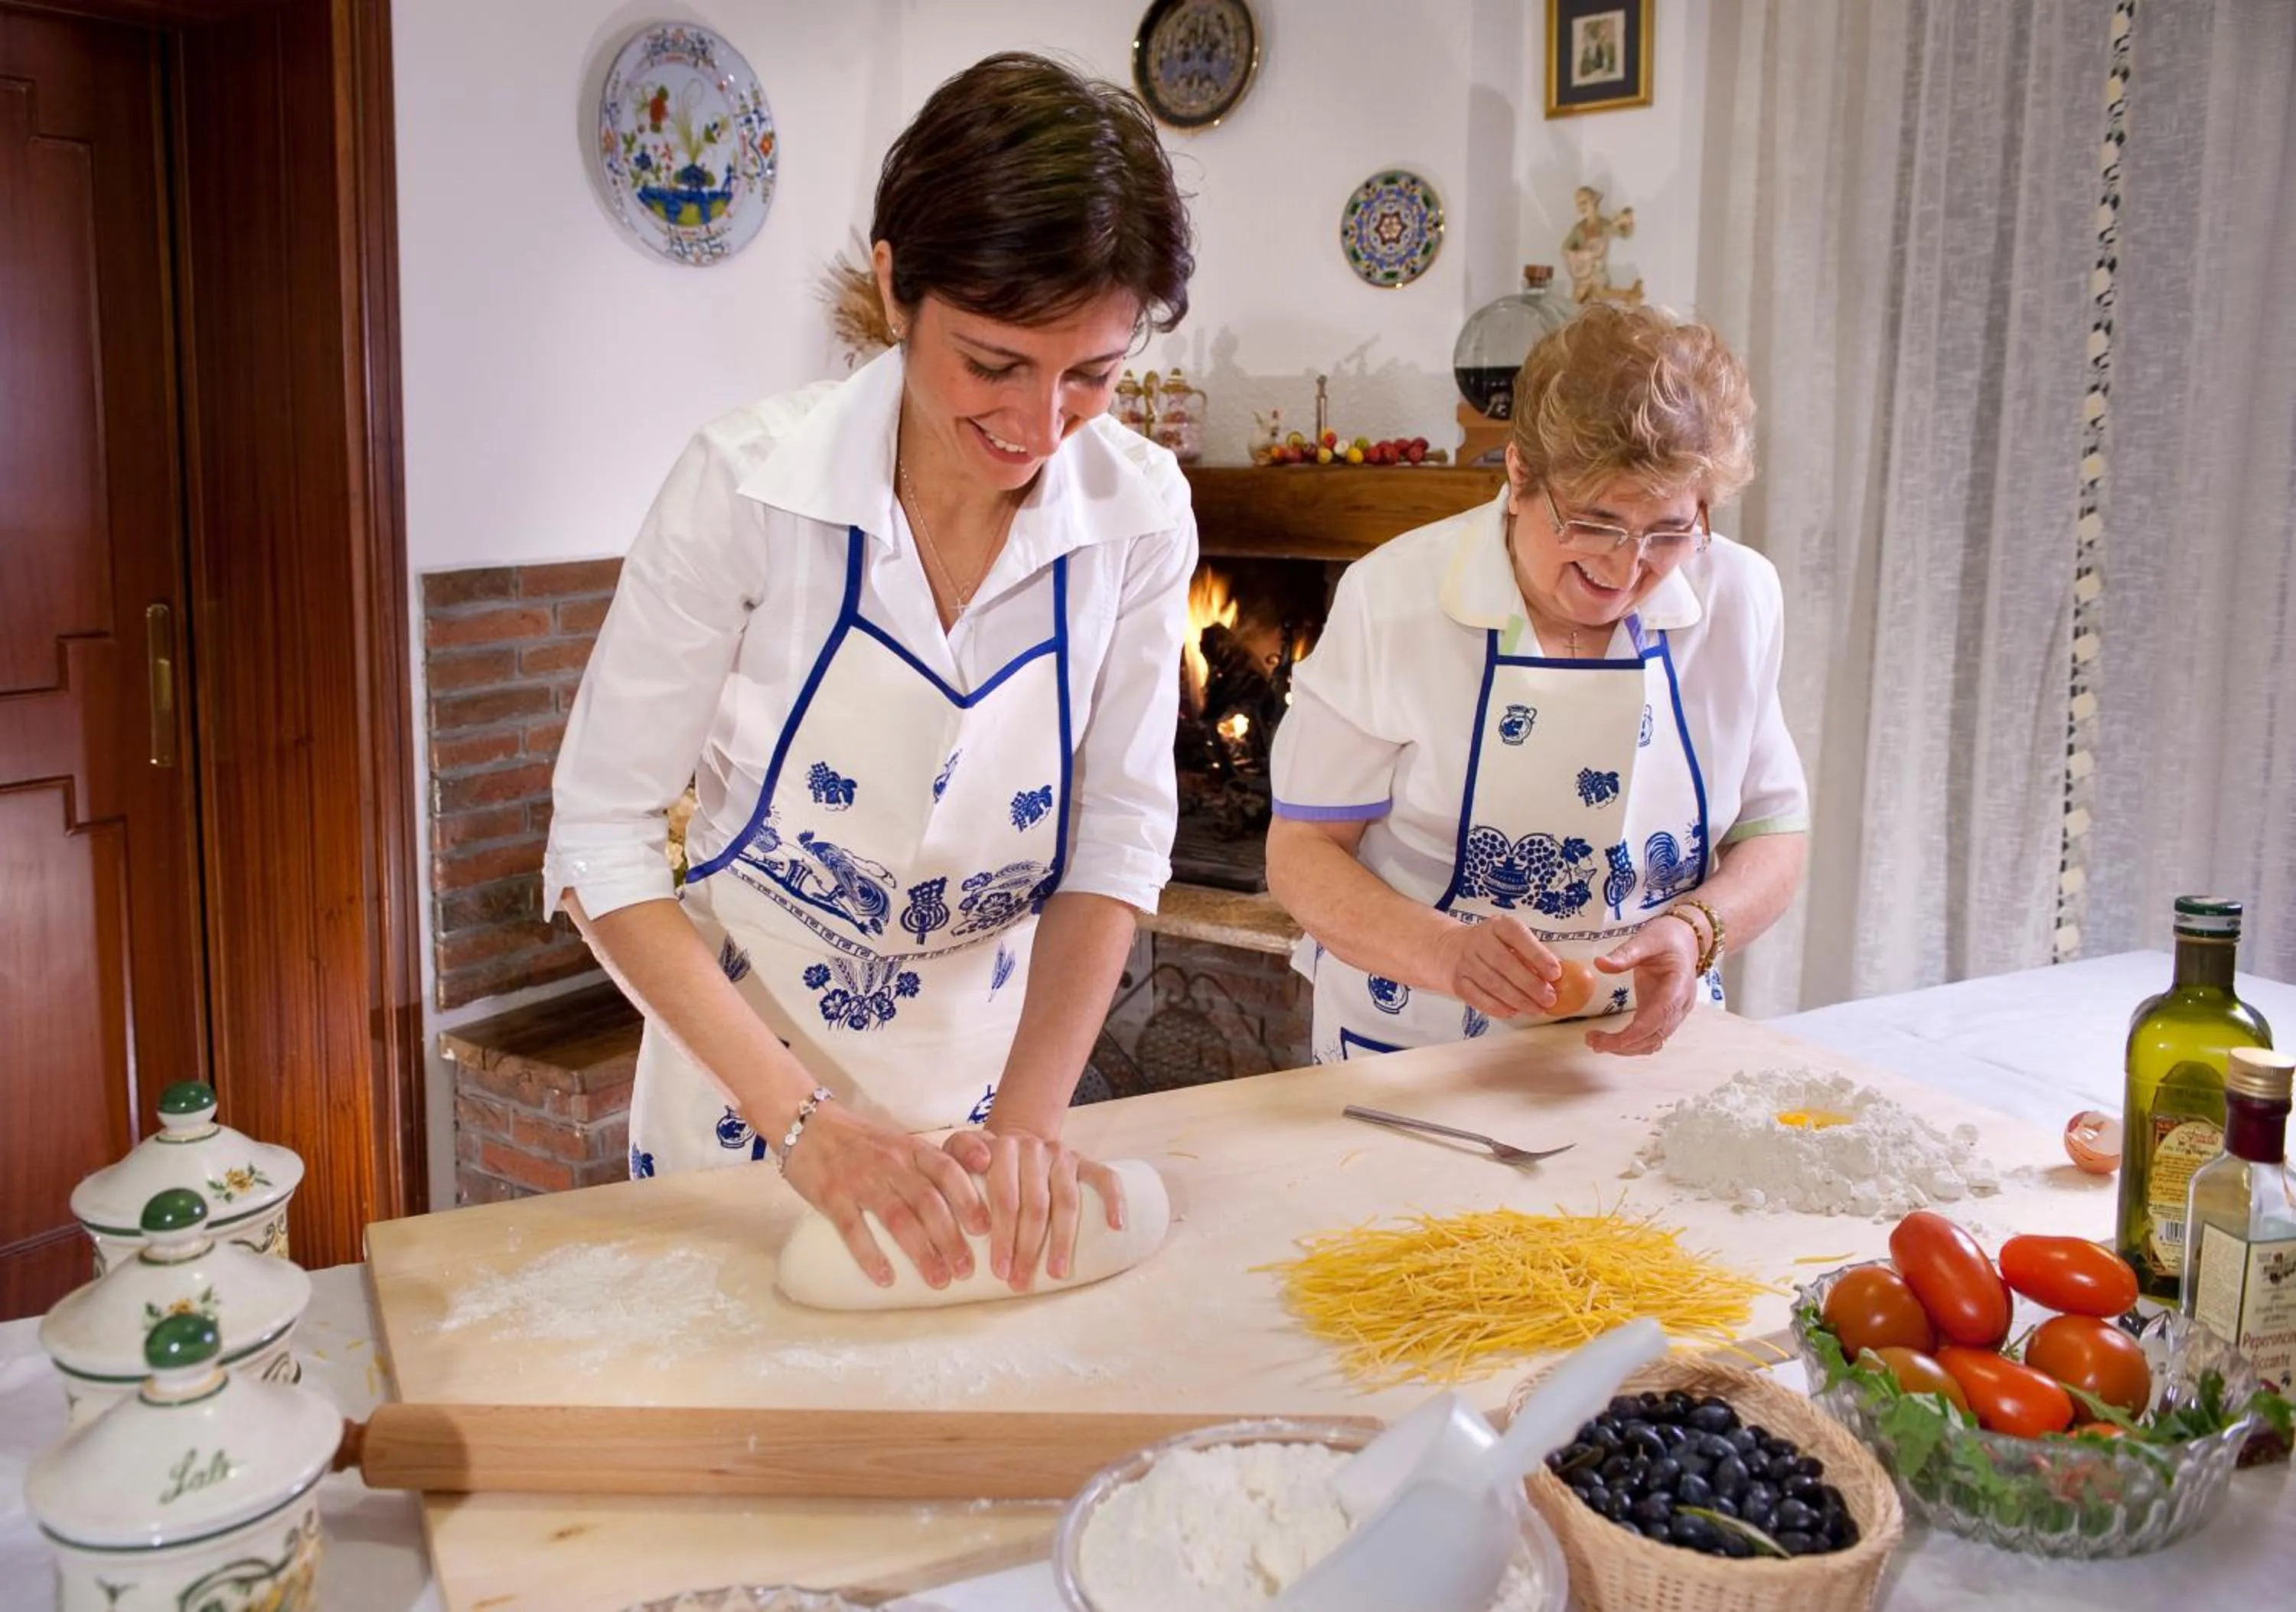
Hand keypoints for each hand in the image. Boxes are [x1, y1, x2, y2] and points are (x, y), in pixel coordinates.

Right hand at [779, 1102, 988, 1289]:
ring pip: (897, 1218)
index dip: (968, 1199)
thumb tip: (983, 1178)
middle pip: (928, 1202)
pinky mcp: (832, 1197)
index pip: (947, 1170)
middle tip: (966, 1270)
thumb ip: (935, 1163)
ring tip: (938, 1280)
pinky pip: (853, 1230)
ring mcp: (860, 1180)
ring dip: (921, 1252)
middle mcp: (890, 1163)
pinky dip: (870, 1256)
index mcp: (911, 1149)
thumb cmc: (863, 1142)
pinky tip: (885, 1279)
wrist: (807, 1125)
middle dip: (950, 1238)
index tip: (986, 1229)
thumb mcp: (902, 1143)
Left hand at [943, 1125, 1124, 1291]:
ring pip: (1067, 1201)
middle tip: (1021, 1282)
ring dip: (1063, 1240)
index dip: (1002, 1236)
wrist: (1017, 1138)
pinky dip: (1114, 1200)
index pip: (1005, 1197)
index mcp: (1004, 1148)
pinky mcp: (1084, 1161)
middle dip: (1028, 1248)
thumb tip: (978, 1165)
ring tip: (1057, 1273)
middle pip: (1035, 1205)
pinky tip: (1116, 1226)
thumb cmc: (983, 1159)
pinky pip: (1105, 1178)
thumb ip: (958, 1156)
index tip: (998, 1271)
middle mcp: (1035, 1149)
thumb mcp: (958, 1153)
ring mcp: (1063, 1155)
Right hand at [1435, 915, 1560, 1017]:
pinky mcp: (1457, 982)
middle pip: (1505, 963)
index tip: (1556, 973)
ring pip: (1493, 983)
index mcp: (1497, 926)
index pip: (1518, 936)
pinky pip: (1478, 997)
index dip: (1538, 955)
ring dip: (1518, 999)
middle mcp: (1479, 941)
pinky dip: (1497, 1007)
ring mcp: (1465, 962)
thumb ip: (1530, 953)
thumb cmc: (1490, 945)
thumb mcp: (1508, 938)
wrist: (1447, 949)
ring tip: (1537, 1009)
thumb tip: (1557, 977)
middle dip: (1530, 984)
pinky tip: (1513, 1012)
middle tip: (1549, 999)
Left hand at [1584, 913, 1701, 1055]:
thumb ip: (1625, 953)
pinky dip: (1632, 1043)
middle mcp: (1680, 1005)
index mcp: (1678, 987)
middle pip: (1655, 1036)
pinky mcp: (1664, 1015)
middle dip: (1624, 1044)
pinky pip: (1651, 1037)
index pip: (1659, 1017)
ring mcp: (1674, 1013)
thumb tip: (1600, 963)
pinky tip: (1611, 1041)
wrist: (1685, 939)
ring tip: (1596, 1042)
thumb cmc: (1667, 938)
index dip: (1635, 1033)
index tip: (1609, 1041)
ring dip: (1626, 1048)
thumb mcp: (1646, 939)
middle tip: (1592, 1041)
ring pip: (1653, 1042)